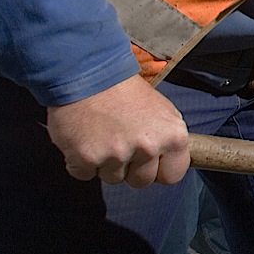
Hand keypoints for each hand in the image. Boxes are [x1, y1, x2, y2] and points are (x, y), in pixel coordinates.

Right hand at [45, 76, 190, 186]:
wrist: (86, 72)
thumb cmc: (122, 90)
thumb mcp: (160, 110)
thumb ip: (166, 138)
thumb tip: (168, 160)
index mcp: (173, 136)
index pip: (172, 176)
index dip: (158, 170)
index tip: (148, 160)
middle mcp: (148, 147)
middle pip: (141, 182)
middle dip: (129, 168)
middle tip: (119, 141)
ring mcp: (116, 154)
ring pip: (112, 179)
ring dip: (105, 163)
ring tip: (102, 134)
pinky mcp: (87, 158)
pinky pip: (84, 174)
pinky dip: (81, 161)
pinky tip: (84, 138)